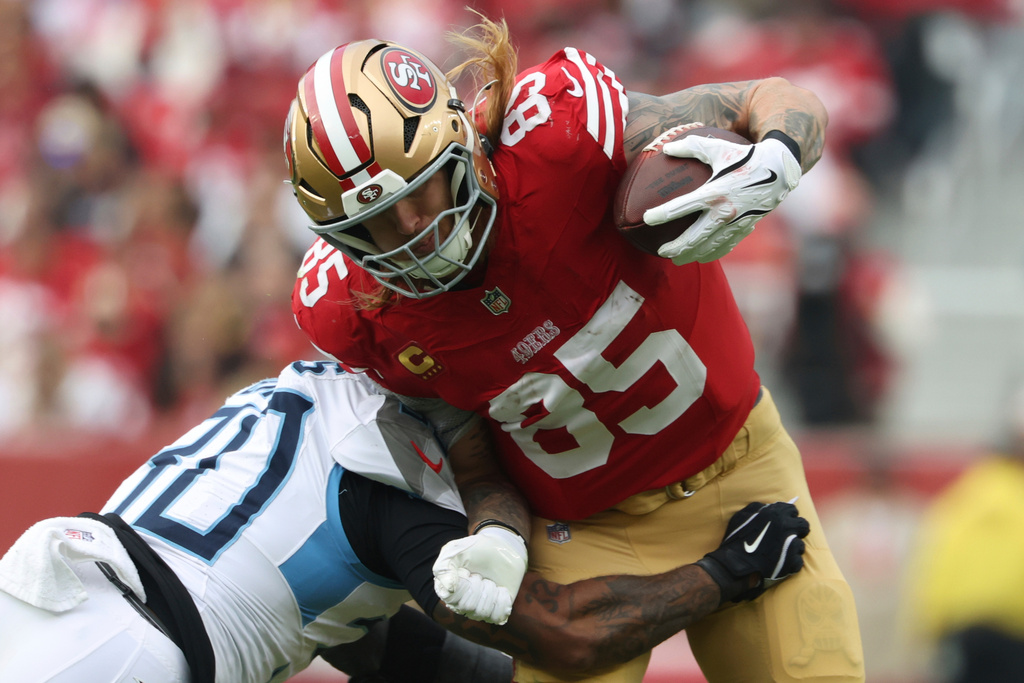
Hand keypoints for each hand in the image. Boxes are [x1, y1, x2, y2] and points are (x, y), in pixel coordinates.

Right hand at [432, 526, 526, 624]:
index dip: (463, 584)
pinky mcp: (495, 612)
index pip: (452, 598)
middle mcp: (459, 604)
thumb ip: (445, 567)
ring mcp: (477, 610)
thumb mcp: (456, 550)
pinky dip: (502, 600)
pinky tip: (500, 589)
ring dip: (490, 591)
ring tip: (489, 580)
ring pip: (483, 612)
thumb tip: (449, 589)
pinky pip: (498, 616)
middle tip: (479, 574)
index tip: (467, 570)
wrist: (502, 549)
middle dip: (478, 585)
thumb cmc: (476, 549)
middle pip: (468, 606)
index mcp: (446, 590)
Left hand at [644, 134, 801, 264]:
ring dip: (692, 254)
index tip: (647, 218)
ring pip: (709, 247)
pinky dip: (712, 253)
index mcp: (715, 192)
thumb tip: (665, 148)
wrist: (780, 170)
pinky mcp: (745, 228)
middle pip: (694, 237)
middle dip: (676, 247)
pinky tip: (702, 256)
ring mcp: (736, 223)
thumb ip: (691, 147)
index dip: (662, 214)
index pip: (682, 206)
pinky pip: (726, 246)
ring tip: (677, 259)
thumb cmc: (745, 156)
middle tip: (661, 252)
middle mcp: (725, 212)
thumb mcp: (718, 148)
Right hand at [696, 501, 809, 603]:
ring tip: (780, 553)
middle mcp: (787, 526)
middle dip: (797, 530)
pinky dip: (791, 564)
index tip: (784, 522)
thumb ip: (758, 508)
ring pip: (801, 545)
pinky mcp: (793, 562)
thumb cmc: (736, 539)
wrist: (735, 564)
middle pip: (804, 525)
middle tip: (788, 536)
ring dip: (792, 549)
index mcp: (775, 513)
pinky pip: (798, 561)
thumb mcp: (742, 516)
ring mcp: (791, 544)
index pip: (792, 510)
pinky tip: (780, 564)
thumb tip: (768, 507)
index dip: (788, 516)